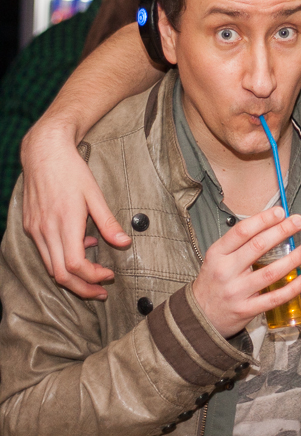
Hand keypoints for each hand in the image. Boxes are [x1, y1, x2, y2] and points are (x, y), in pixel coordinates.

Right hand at [20, 119, 130, 299]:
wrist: (45, 153)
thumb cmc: (72, 171)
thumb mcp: (95, 194)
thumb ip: (109, 222)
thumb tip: (125, 243)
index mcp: (64, 223)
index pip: (74, 265)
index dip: (92, 277)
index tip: (109, 276)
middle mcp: (46, 230)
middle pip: (60, 274)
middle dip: (82, 288)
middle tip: (101, 291)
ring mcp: (35, 229)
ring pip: (50, 267)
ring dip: (71, 277)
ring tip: (94, 275)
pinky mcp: (31, 227)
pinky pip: (45, 253)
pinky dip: (62, 259)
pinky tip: (81, 247)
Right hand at [192, 208, 300, 337]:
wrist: (199, 317)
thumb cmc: (213, 282)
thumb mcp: (217, 259)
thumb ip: (239, 245)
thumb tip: (271, 225)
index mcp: (217, 254)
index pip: (242, 232)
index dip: (263, 219)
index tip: (280, 212)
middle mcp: (225, 271)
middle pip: (258, 247)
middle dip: (281, 231)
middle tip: (298, 222)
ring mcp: (236, 292)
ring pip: (269, 273)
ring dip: (291, 260)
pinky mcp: (245, 310)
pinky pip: (273, 298)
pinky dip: (292, 289)